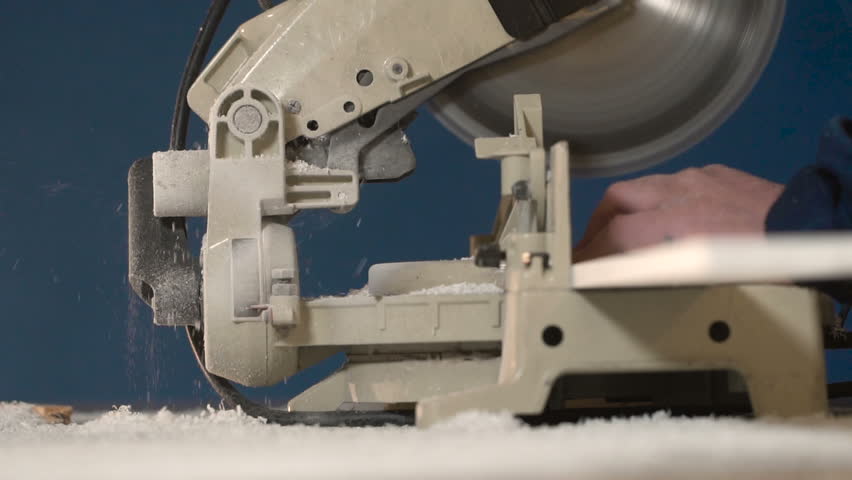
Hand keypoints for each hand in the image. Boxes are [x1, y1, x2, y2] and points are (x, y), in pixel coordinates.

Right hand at [573, 164, 783, 261]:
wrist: (814, 226)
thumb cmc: (770, 263)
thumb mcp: (705, 280)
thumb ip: (655, 273)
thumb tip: (624, 275)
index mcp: (676, 227)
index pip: (612, 237)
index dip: (588, 254)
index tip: (577, 266)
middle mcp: (681, 196)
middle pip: (615, 201)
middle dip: (595, 225)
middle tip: (589, 247)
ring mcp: (697, 180)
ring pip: (641, 187)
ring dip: (623, 209)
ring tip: (621, 231)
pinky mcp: (714, 173)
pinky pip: (672, 181)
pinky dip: (656, 198)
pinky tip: (665, 214)